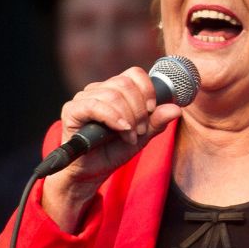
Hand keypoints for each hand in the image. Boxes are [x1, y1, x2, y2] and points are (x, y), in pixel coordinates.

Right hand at [42, 66, 185, 231]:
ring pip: (113, 94)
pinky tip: (121, 130)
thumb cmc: (113, 152)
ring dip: (128, 117)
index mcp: (114, 90)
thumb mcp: (141, 138)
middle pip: (125, 83)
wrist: (91, 173)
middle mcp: (98, 90)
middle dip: (139, 110)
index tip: (152, 110)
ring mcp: (84, 98)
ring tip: (130, 136)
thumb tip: (177, 109)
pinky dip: (114, 118)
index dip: (147, 90)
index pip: (134, 74)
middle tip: (140, 131)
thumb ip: (156, 122)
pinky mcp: (72, 110)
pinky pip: (95, 105)